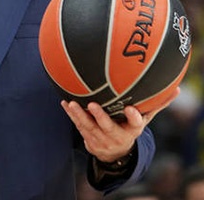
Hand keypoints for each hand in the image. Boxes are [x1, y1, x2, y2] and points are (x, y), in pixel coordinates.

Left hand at [61, 87, 179, 162]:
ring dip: (79, 116)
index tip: (130, 109)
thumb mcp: (144, 120)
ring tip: (72, 104)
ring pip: (89, 127)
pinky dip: (71, 115)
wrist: (115, 153)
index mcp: (132, 130)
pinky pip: (79, 126)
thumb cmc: (129, 128)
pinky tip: (65, 103)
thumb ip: (155, 105)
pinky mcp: (89, 138)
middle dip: (100, 117)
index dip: (133, 117)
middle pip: (108, 127)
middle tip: (92, 105)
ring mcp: (101, 139)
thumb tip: (176, 89)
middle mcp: (117, 136)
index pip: (135, 124)